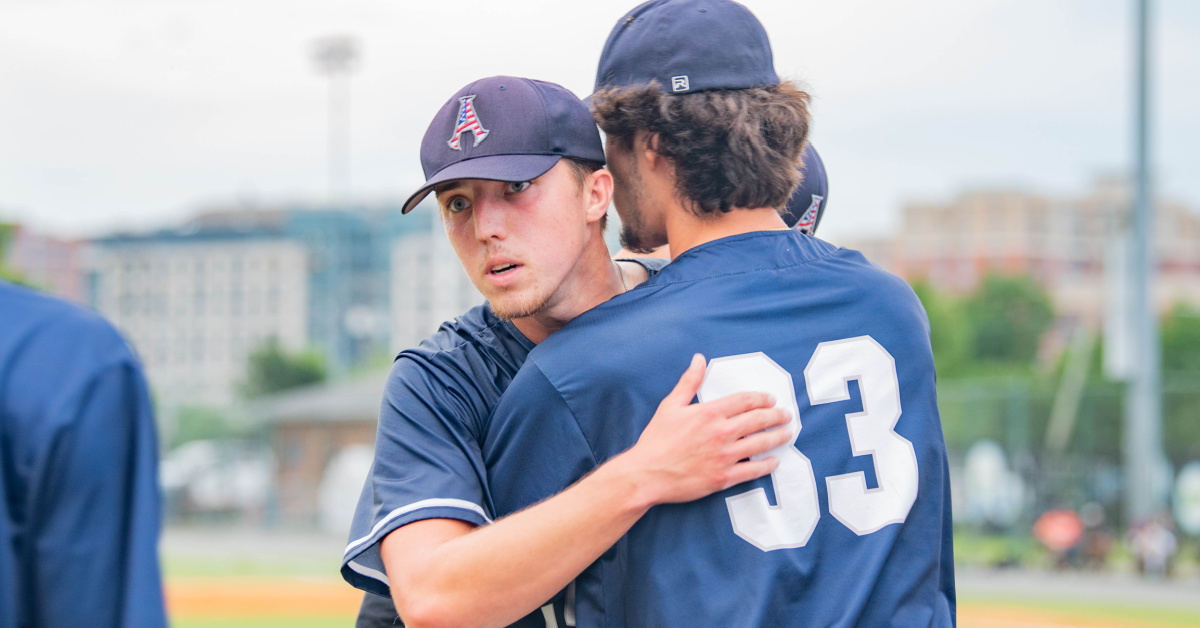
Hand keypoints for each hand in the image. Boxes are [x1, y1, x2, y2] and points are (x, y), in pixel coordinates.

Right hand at [620, 353, 791, 505]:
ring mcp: (725, 456)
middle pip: (759, 420)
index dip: (762, 398)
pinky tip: (774, 461)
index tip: (771, 399)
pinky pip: (753, 470)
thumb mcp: (670, 405)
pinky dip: (767, 465)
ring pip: (762, 443)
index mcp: (710, 412)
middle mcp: (722, 432)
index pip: (746, 400)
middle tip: (786, 415)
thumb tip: (699, 359)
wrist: (647, 474)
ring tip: (787, 433)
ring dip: (778, 437)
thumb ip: (689, 382)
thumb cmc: (656, 440)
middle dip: (777, 416)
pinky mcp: (724, 477)